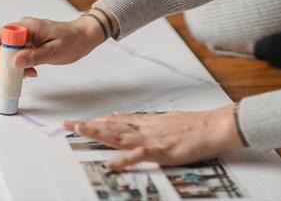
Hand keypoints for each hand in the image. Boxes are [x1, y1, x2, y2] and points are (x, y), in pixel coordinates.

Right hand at [0, 16, 104, 76]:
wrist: (83, 37)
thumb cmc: (73, 40)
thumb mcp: (55, 51)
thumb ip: (34, 57)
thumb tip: (14, 62)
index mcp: (28, 26)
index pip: (1, 35)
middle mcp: (24, 28)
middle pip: (1, 43)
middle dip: (3, 61)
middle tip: (11, 76)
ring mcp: (26, 35)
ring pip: (9, 50)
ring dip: (13, 65)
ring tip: (27, 74)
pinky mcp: (30, 42)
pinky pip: (18, 53)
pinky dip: (21, 64)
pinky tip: (31, 70)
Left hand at [64, 104, 244, 168]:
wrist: (212, 126)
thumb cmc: (191, 124)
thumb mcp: (163, 119)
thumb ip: (142, 120)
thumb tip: (123, 115)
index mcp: (145, 122)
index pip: (115, 120)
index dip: (96, 121)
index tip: (81, 122)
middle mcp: (143, 128)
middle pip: (111, 126)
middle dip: (89, 126)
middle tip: (68, 124)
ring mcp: (150, 139)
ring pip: (119, 135)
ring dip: (98, 133)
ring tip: (80, 131)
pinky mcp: (161, 151)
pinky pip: (139, 156)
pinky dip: (124, 160)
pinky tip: (111, 163)